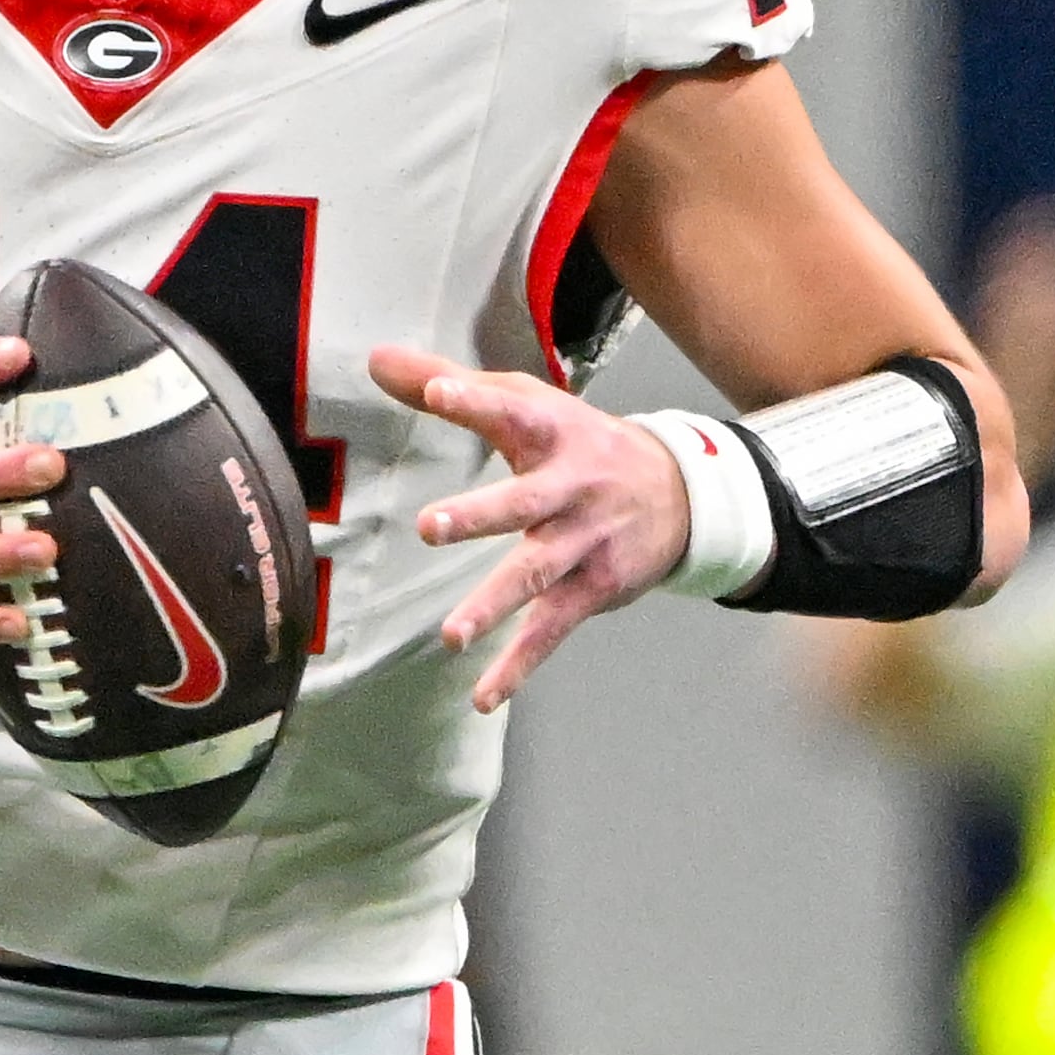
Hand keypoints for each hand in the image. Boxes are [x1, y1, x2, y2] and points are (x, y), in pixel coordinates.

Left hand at [371, 345, 689, 712]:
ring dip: (495, 603)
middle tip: (430, 527)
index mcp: (552, 431)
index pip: (511, 410)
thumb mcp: (527, 404)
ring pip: (538, 573)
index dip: (475, 400)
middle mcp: (573, 487)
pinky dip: (519, 665)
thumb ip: (449, 384)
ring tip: (453, 635)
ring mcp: (585, 542)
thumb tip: (375, 360)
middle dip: (480, 515)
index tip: (437, 392)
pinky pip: (551, 629)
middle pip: (525, 500)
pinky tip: (483, 695)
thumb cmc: (579, 442)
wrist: (679, 494)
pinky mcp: (593, 588)